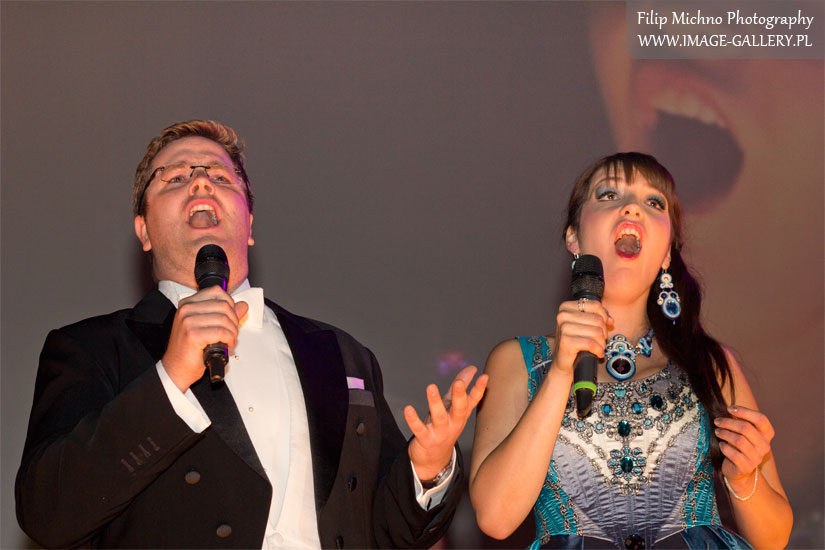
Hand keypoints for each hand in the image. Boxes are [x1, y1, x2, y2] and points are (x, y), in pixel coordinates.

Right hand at [162, 286, 248, 391]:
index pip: (217, 292)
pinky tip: (226, 344)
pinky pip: (222, 332)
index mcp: (188, 303)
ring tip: (229, 339)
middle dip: (234, 320)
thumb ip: (227, 313)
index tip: (230, 317)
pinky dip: (229, 339)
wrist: (177, 368)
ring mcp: (188, 321)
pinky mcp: (192, 334)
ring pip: (225, 319)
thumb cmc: (190, 349)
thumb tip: (243, 305)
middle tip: (232, 332)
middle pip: (224, 305)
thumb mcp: (209, 326)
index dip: (230, 304)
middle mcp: (186, 310)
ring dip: (233, 331)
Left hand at [405, 365, 487, 479]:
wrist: (434, 459)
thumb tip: (472, 368)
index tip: (484, 376)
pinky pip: (419, 429)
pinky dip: (414, 420)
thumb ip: (461, 387)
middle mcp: (453, 423)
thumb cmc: (444, 427)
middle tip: (459, 383)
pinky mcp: (426, 439)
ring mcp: (440, 432)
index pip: (472, 400)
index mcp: (460, 414)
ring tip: (431, 387)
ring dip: (435, 402)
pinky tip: (408, 409)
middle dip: (459, 396)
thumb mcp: (453, 406)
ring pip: (439, 417)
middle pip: (459, 409)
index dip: (479, 389)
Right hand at [552, 299, 612, 374]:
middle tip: (600, 340)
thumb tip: (610, 320)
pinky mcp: (566, 341)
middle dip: (603, 332)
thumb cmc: (575, 342)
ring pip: (597, 332)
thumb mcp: (585, 325)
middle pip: (598, 319)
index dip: (604, 316)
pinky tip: (597, 353)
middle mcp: (563, 315)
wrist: (564, 362)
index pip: (595, 305)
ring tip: (598, 347)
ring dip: (602, 343)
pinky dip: (598, 350)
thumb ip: (598, 317)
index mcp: (566, 307)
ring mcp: (563, 328)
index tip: (603, 326)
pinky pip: (591, 343)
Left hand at [714, 405, 774, 488]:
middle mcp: (765, 446)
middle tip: (717, 421)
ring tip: (717, 431)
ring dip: (724, 434)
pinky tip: (721, 445)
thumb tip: (727, 409)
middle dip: (728, 422)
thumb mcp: (744, 433)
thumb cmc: (740, 446)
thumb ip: (741, 421)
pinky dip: (724, 447)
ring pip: (738, 440)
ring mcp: (757, 457)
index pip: (761, 419)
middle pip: (746, 428)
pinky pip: (733, 454)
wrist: (740, 471)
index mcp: (767, 434)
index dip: (745, 411)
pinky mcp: (746, 467)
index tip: (729, 408)